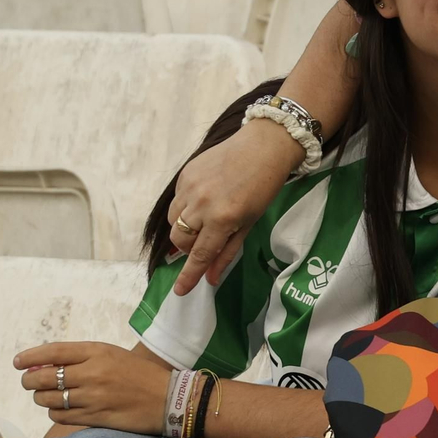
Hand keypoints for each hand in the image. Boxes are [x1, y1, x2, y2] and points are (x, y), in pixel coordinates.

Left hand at [16, 343, 172, 435]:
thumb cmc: (142, 375)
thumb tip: (44, 365)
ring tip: (49, 396)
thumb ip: (83, 358)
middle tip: (31, 382)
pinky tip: (62, 409)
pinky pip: (60, 416)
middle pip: (43, 377)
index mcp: (99, 352)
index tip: (18, 362)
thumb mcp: (115, 356)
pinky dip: (55, 412)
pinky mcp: (94, 417)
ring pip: (48, 399)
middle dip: (30, 380)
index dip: (30, 357)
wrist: (170, 399)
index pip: (54, 352)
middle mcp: (93, 373)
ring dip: (42, 398)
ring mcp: (93, 397)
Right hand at [168, 118, 300, 294]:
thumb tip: (211, 277)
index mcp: (223, 218)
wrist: (263, 146)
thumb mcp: (251, 222)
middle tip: (205, 244)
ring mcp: (190, 188)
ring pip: (174, 222)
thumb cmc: (264, 187)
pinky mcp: (185, 174)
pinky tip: (204, 200)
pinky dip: (186, 208)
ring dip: (185, 229)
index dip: (189, 275)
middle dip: (188, 249)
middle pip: (180, 240)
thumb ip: (228, 250)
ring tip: (205, 222)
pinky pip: (177, 201)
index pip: (200, 254)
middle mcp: (201, 204)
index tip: (179, 291)